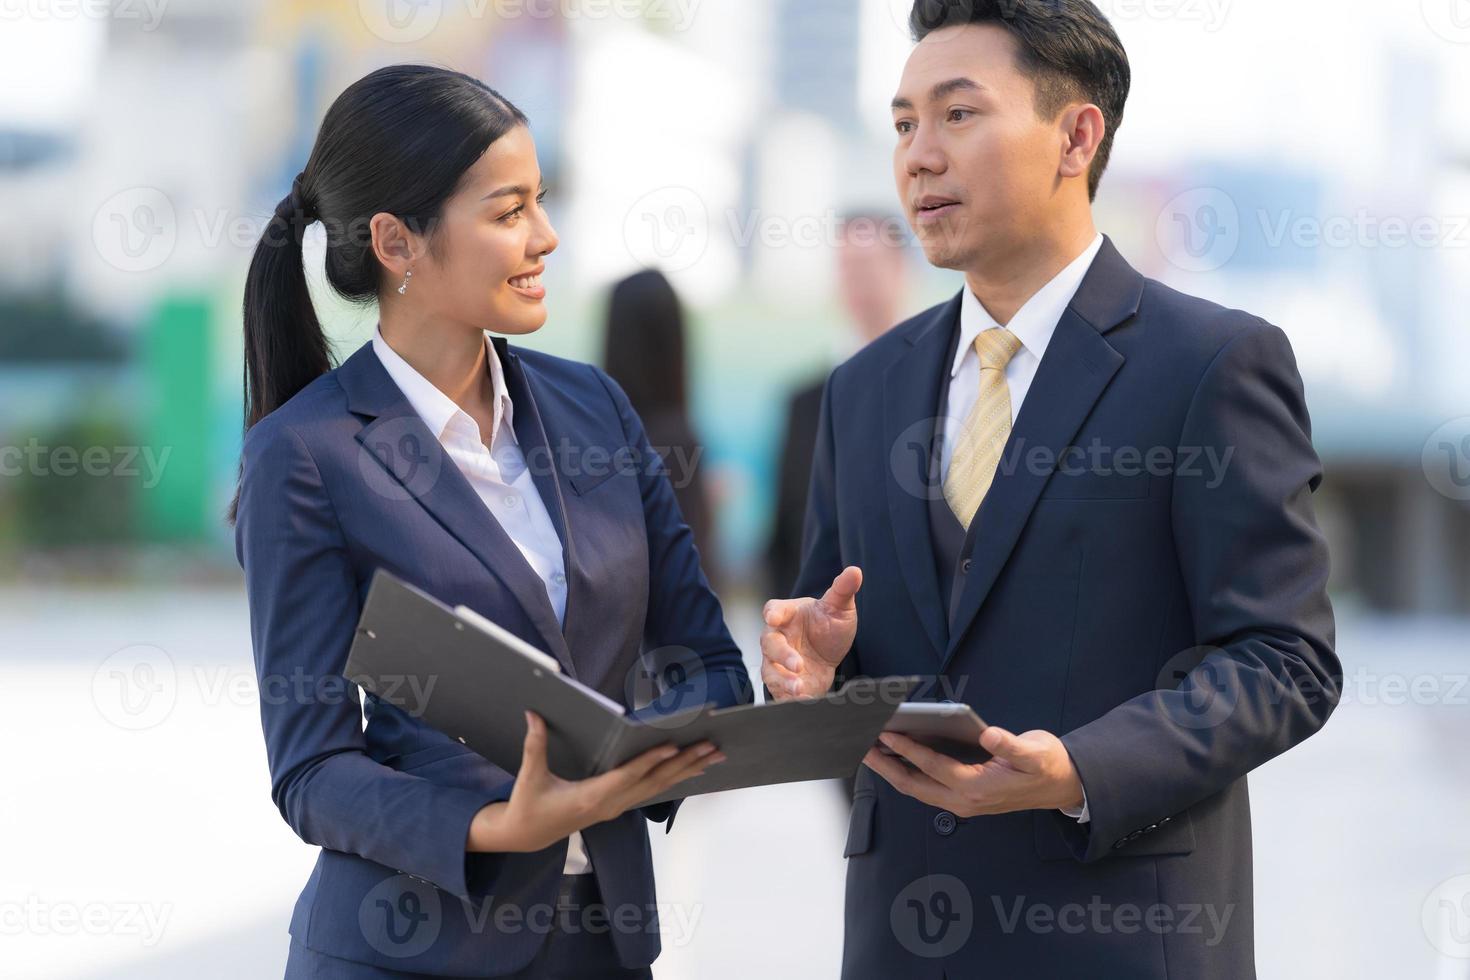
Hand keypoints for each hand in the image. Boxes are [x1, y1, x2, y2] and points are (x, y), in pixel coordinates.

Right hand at [469, 712, 722, 852]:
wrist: (525, 836)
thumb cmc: (528, 806)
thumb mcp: (529, 776)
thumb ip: (534, 744)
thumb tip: (533, 713)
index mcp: (589, 797)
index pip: (626, 776)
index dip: (650, 761)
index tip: (672, 746)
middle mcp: (610, 804)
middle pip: (653, 782)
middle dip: (684, 763)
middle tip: (711, 746)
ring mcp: (616, 807)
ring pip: (658, 788)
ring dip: (686, 770)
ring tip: (713, 755)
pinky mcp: (617, 806)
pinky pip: (651, 791)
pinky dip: (673, 778)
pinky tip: (691, 769)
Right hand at [760, 566, 861, 699]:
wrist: (828, 657)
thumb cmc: (827, 627)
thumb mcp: (839, 608)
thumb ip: (843, 590)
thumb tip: (855, 571)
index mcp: (787, 614)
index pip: (774, 609)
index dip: (773, 613)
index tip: (773, 617)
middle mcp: (778, 638)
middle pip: (769, 643)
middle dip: (781, 655)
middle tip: (797, 664)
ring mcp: (777, 662)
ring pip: (771, 670)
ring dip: (783, 680)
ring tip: (798, 688)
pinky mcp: (783, 683)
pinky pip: (779, 690)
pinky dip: (789, 696)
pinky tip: (803, 699)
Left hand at [862, 725, 1083, 816]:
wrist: (1062, 787)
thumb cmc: (1046, 765)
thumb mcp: (1035, 752)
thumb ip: (1011, 745)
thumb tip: (988, 734)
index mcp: (980, 787)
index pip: (934, 767)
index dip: (909, 749)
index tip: (886, 733)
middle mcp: (966, 800)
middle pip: (914, 785)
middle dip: (886, 766)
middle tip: (860, 745)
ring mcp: (962, 803)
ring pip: (916, 790)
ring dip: (891, 772)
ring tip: (869, 751)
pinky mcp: (962, 799)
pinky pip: (925, 788)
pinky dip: (906, 774)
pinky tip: (894, 758)